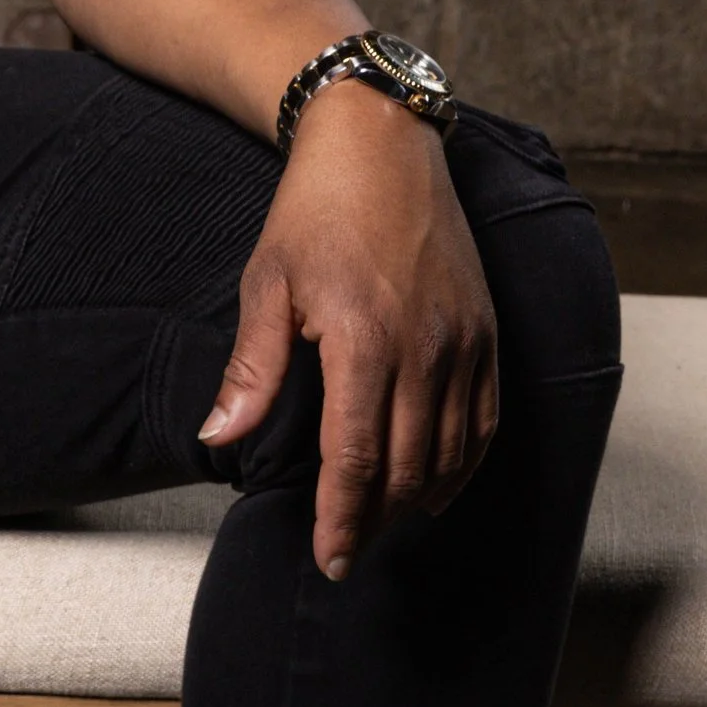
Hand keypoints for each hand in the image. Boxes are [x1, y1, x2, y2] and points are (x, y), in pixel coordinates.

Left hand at [200, 86, 497, 579]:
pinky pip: (486, 420)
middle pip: (409, 467)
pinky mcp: (488, 332)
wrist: (383, 146)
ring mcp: (466, 341)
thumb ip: (252, 369)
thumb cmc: (315, 212)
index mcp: (365, 340)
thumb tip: (219, 438)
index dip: (342, 517)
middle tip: (345, 553)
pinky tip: (438, 488)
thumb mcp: (267, 284)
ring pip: (453, 452)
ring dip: (419, 500)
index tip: (328, 560)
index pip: (356, 457)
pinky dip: (465, 465)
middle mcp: (426, 348)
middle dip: (376, 521)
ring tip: (381, 525)